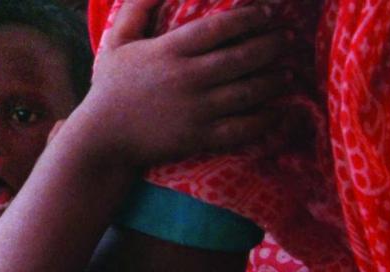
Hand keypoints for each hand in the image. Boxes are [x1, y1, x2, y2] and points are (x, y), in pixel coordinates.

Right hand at [82, 0, 289, 163]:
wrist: (101, 140)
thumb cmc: (109, 89)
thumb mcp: (117, 42)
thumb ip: (136, 9)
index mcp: (169, 51)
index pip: (221, 27)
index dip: (251, 17)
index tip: (269, 13)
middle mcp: (186, 78)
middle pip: (243, 56)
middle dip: (272, 44)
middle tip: (287, 39)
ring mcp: (196, 110)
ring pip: (249, 91)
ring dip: (276, 79)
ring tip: (288, 72)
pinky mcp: (199, 137)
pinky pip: (243, 128)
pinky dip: (267, 119)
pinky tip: (280, 111)